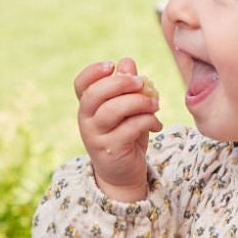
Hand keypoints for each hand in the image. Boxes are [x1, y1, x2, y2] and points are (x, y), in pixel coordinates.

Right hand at [75, 56, 161, 201]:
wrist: (122, 174)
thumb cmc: (125, 135)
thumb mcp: (127, 109)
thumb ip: (127, 87)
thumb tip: (127, 62)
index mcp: (88, 105)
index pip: (81, 84)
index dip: (93, 72)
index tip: (111, 65)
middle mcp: (86, 119)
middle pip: (95, 94)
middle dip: (120, 82)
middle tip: (141, 83)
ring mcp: (95, 135)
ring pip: (113, 110)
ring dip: (138, 102)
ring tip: (155, 104)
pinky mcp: (110, 150)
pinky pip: (129, 128)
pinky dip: (148, 121)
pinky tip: (156, 125)